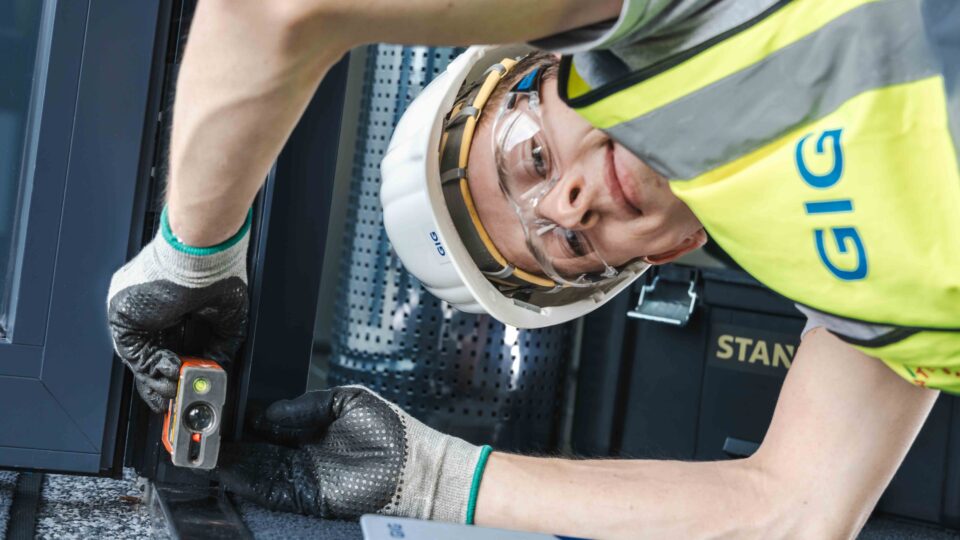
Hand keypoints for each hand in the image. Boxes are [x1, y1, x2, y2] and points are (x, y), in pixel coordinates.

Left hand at [107, 207, 249, 412]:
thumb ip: (223, 347)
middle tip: (180, 399)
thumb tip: (218, 369)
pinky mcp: (125, 317)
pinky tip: (172, 371)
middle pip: (156, 356)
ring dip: (159, 379)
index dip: (182, 371)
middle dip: (167, 382)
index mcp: (178, 308)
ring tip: (178, 390)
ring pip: (143, 359)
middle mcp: (156, 312)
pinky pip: (132, 352)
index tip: (189, 389)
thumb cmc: (216, 271)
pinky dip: (150, 367)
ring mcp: (139, 315)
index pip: (174, 347)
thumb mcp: (229, 319)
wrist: (201, 252)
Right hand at [219, 386, 489, 521]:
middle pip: (256, 449)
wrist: (416, 467)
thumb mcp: (346, 401)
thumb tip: (270, 410)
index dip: (244, 420)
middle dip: (229, 443)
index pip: (267, 424)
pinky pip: (270, 489)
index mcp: (310, 428)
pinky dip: (247, 482)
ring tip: (204, 451)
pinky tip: (227, 469)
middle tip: (201, 433)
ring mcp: (303, 477)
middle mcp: (302, 453)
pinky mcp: (307, 498)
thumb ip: (306, 404)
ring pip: (256, 470)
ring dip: (230, 463)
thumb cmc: (391, 430)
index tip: (220, 411)